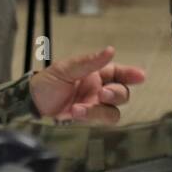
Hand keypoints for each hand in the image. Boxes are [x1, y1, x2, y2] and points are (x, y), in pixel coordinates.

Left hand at [29, 46, 144, 123]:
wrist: (31, 103)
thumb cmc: (48, 82)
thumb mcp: (66, 68)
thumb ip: (89, 62)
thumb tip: (110, 50)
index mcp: (97, 74)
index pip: (119, 73)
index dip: (131, 74)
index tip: (140, 76)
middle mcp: (99, 90)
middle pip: (122, 94)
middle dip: (117, 93)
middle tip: (103, 93)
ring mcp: (95, 106)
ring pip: (113, 111)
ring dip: (100, 109)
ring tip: (80, 108)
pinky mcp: (88, 120)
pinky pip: (99, 120)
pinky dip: (90, 116)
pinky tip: (75, 112)